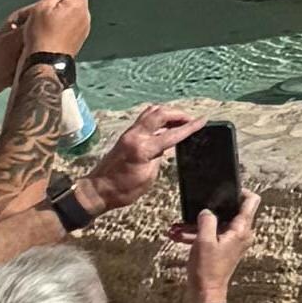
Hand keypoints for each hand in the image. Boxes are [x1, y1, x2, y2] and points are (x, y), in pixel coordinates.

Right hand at [8, 0, 94, 70]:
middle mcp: (85, 14)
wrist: (44, 64)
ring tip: (50, 8)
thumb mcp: (43, 7)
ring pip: (78, 7)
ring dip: (67, 3)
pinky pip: (75, 20)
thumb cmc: (41, 38)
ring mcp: (84, 27)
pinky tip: (54, 22)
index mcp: (78, 4)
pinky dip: (67, 16)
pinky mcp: (79, 37)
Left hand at [73, 105, 200, 217]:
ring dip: (167, 113)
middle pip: (160, 113)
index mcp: (143, 148)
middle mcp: (135, 136)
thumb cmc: (123, 190)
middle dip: (178, 114)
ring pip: (151, 112)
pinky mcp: (125, 136)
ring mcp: (129, 134)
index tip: (203, 120)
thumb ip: (159, 158)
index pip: (172, 134)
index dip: (190, 127)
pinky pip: (144, 119)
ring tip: (178, 120)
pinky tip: (163, 126)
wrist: (98, 191)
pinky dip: (156, 118)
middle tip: (191, 119)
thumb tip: (165, 147)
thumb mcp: (148, 177)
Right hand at [177, 196, 254, 302]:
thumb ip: (207, 220)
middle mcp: (241, 235)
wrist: (204, 294)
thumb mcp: (204, 240)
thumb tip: (207, 211)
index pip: (251, 201)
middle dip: (210, 211)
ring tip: (179, 227)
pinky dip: (198, 235)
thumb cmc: (207, 271)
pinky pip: (212, 236)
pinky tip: (180, 235)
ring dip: (199, 225)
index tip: (225, 190)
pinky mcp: (224, 250)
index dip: (240, 191)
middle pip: (230, 213)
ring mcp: (233, 243)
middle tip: (193, 211)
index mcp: (242, 230)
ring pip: (217, 225)